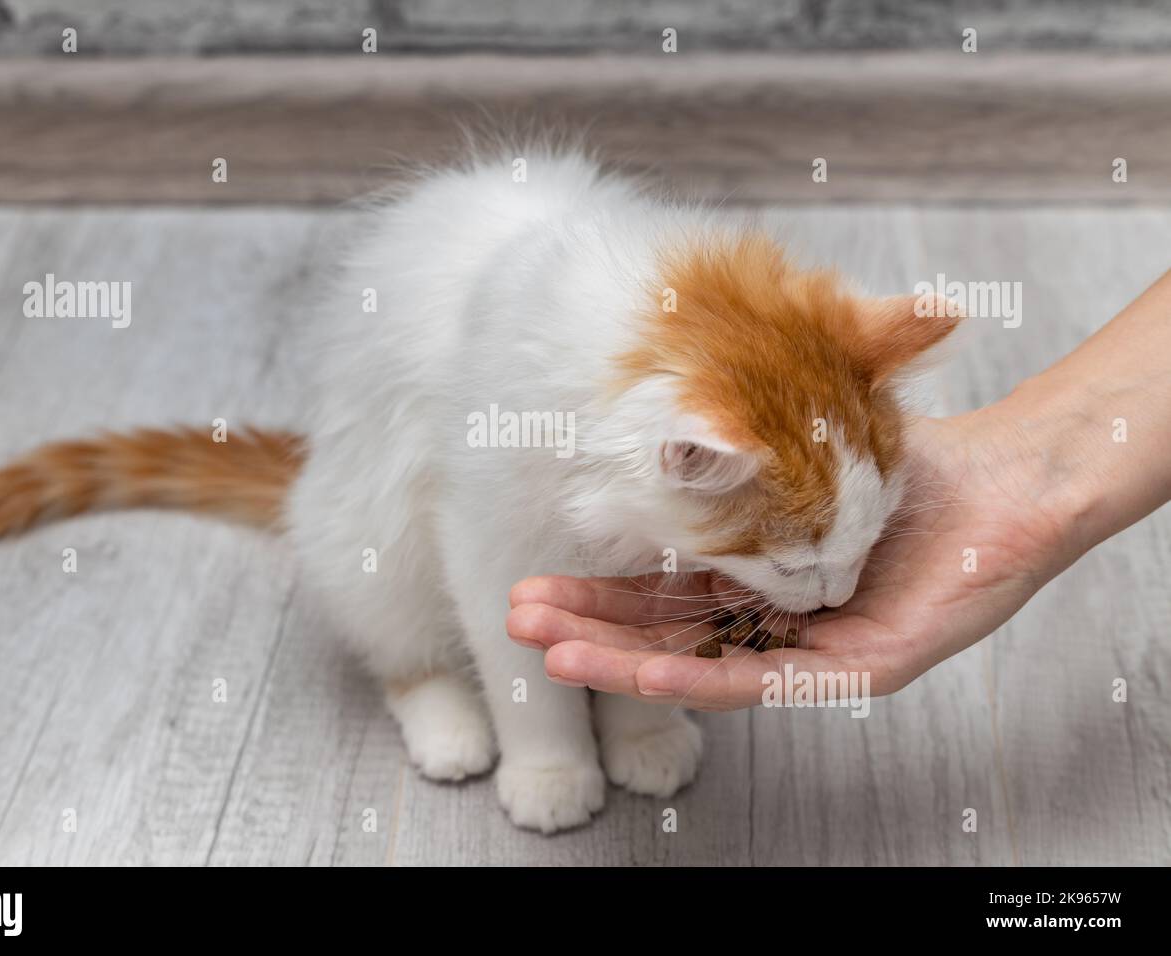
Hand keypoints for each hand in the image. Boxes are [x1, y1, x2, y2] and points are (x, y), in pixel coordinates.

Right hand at [507, 405, 1078, 709]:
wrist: (1009, 471)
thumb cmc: (909, 459)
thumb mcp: (797, 447)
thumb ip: (729, 452)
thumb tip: (650, 417)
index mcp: (756, 573)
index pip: (660, 594)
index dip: (595, 592)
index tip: (533, 582)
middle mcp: (776, 618)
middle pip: (667, 636)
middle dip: (588, 630)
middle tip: (519, 620)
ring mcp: (814, 648)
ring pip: (704, 667)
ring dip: (622, 663)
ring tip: (553, 653)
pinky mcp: (859, 669)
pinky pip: (770, 680)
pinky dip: (700, 677)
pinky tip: (640, 670)